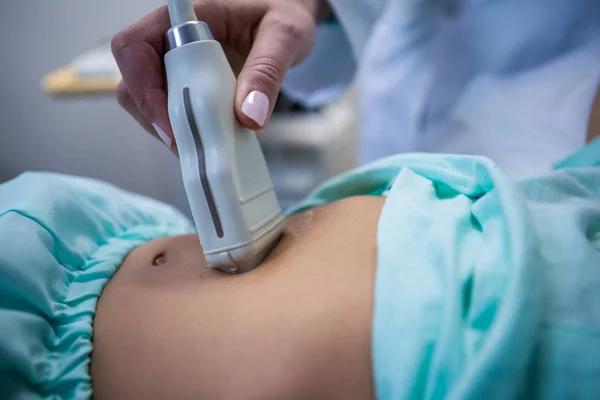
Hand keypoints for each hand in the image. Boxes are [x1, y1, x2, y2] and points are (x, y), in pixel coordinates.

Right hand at [111, 0, 320, 151]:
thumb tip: (250, 116)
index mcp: (185, 16)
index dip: (143, 89)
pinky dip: (187, 131)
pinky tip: (212, 139)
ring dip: (171, 129)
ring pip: (147, 103)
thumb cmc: (283, 13)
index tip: (172, 123)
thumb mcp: (285, 36)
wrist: (287, 20)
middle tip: (193, 144)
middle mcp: (170, 39)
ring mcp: (176, 64)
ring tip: (206, 145)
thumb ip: (267, 71)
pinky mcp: (186, 85)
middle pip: (133, 82)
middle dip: (157, 118)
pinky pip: (171, 112)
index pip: (134, 47)